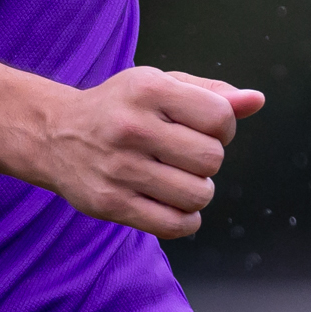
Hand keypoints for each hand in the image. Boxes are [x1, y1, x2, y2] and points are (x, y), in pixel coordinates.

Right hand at [33, 67, 265, 237]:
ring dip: (198, 192)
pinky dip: (186, 220)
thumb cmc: (121, 108)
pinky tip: (176, 206)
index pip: (220, 117)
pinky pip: (173, 225)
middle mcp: (132, 127)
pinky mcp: (109, 203)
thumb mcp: (161, 85)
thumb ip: (211, 93)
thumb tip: (255, 101)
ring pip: (197, 195)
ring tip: (179, 180)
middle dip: (209, 161)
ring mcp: (119, 168)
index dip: (224, 128)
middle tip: (187, 157)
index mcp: (149, 90)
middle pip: (211, 160)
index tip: (207, 129)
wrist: (55, 135)